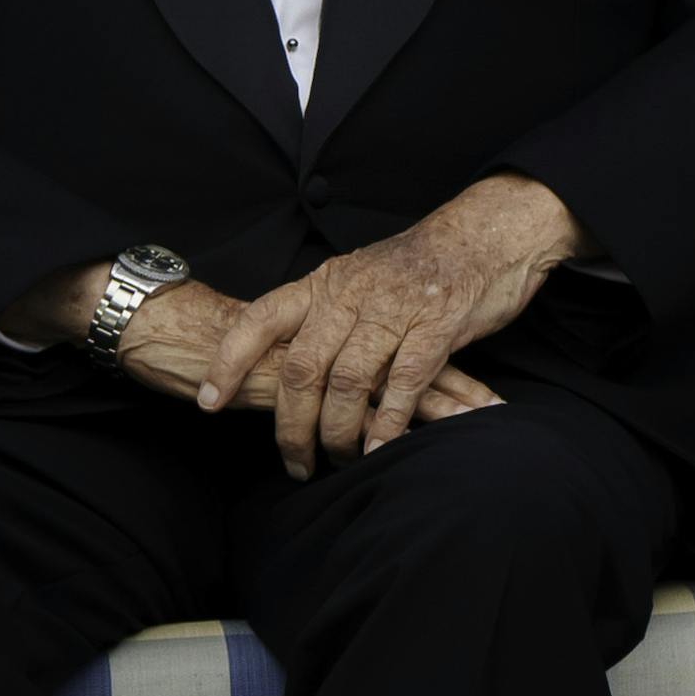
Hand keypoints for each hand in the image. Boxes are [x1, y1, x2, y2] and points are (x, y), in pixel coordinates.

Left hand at [177, 175, 581, 470]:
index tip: (209, 401)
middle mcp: (352, 294)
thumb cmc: (420, 265)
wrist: (485, 234)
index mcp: (326, 281)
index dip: (228, 361)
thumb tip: (287, 358)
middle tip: (293, 461)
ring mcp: (395, 310)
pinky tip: (379, 449)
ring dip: (339, 432)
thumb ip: (325, 313)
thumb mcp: (358, 277)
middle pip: (302, 367)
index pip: (259, 319)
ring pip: (348, 383)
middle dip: (291, 424)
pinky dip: (387, 424)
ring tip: (337, 459)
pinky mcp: (437, 327)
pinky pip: (403, 385)